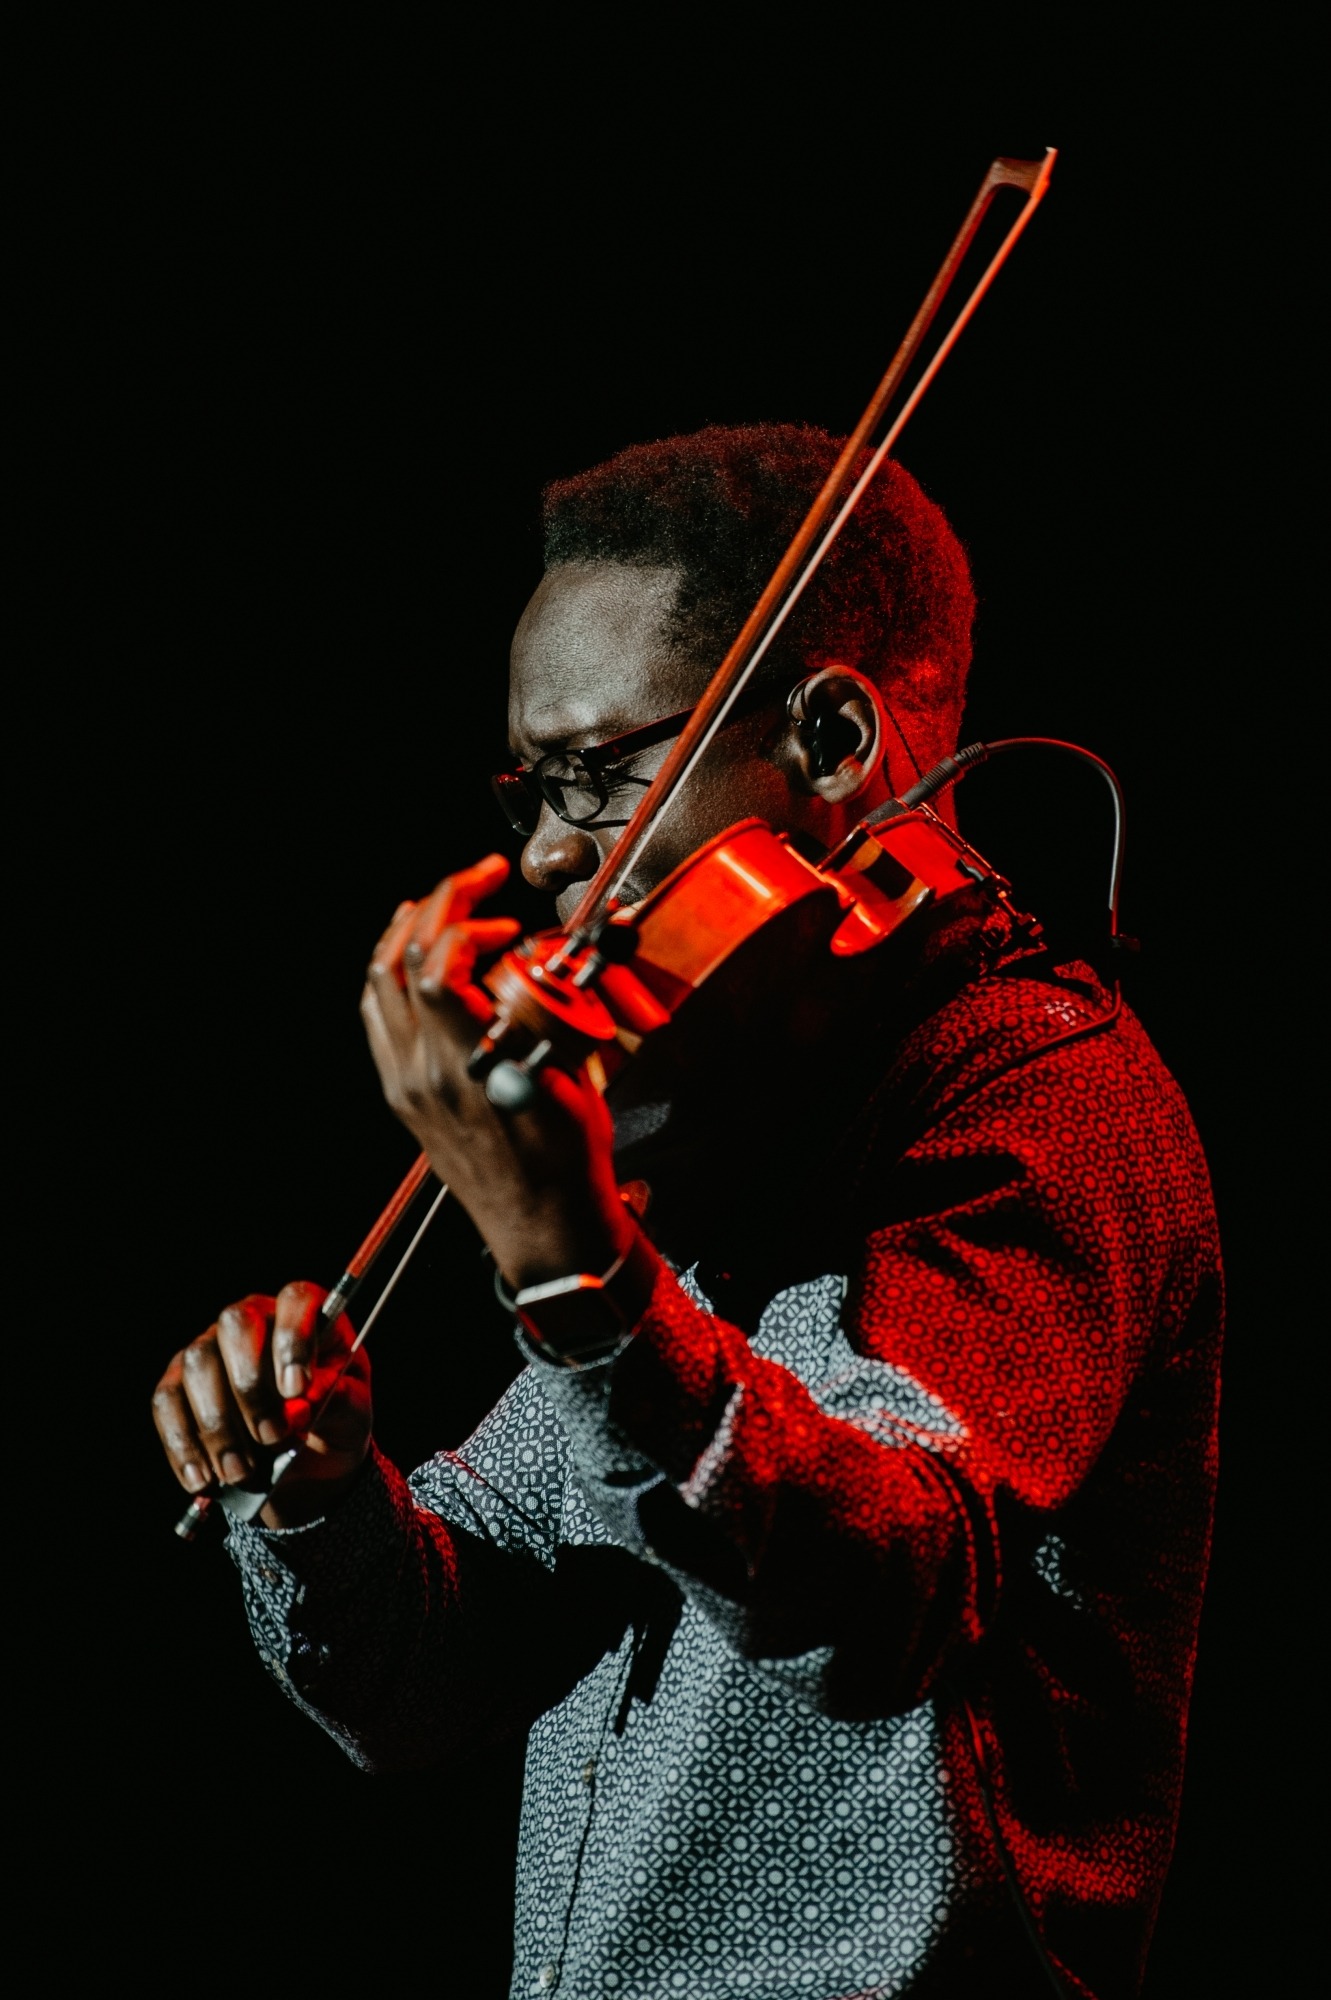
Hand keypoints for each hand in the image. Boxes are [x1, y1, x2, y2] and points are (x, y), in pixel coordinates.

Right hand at [151, 1282, 370, 1528]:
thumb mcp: (354, 1413)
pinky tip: (202, 1478)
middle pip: (237, 1325)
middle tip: (272, 1436)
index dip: (293, 1340)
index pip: (296, 1300)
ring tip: (241, 1472)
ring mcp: (210, 1346)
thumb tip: (298, 1409)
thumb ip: (336, 1403)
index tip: (296, 1389)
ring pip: (198, 1365)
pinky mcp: (178, 1383)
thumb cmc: (337, 1416)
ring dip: (218, 1425)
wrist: (312, 1457)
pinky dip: (183, 1445)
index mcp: (305, 1312)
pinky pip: (167, 1403)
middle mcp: (253, 1318)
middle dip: (251, 1387)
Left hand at [360, 855, 631, 1288]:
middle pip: (399, 961)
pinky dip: (392, 972)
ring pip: (377, 984)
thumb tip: (529, 965)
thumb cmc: (565, 1166)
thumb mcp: (570, 1080)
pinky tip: (417, 957)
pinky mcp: (403, 1094)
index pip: (436, 969)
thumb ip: (542, 1018)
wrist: (542, 1228)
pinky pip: (378, 1016)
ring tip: (441, 905)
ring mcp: (404, 1083)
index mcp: (464, 1068)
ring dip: (407, 932)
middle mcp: (421, 1073)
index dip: (468, 925)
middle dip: (440, 905)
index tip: (505, 920)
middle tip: (478, 881)